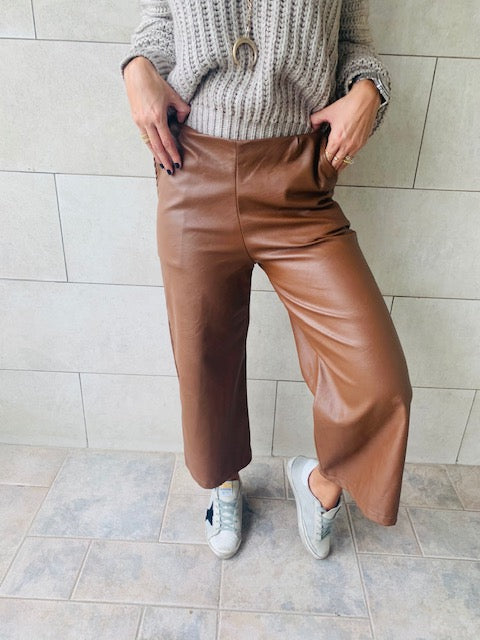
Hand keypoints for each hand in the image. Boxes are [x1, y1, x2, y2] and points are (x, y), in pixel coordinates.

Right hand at [123, 56, 190, 173]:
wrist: (137, 72)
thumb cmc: (156, 82)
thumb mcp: (173, 95)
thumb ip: (182, 110)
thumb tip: (182, 122)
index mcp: (157, 116)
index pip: (167, 141)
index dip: (173, 153)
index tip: (178, 162)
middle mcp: (147, 121)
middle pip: (157, 147)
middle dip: (165, 160)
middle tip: (172, 170)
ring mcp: (139, 121)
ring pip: (149, 144)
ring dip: (157, 156)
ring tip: (164, 166)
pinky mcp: (135, 119)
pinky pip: (144, 137)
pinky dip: (151, 146)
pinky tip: (155, 152)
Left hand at [310, 79, 380, 172]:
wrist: (366, 99)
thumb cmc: (349, 105)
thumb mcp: (328, 111)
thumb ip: (316, 119)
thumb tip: (312, 127)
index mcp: (336, 139)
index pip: (327, 158)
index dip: (321, 162)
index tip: (317, 163)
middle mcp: (346, 145)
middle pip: (336, 164)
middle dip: (329, 166)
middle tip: (323, 169)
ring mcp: (355, 145)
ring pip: (345, 163)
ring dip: (338, 165)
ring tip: (332, 168)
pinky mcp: (362, 143)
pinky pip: (352, 157)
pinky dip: (346, 160)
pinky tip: (342, 159)